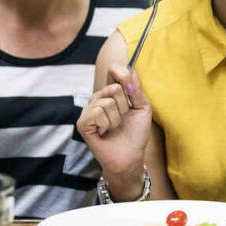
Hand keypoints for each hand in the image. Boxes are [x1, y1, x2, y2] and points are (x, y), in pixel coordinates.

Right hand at [77, 64, 151, 198]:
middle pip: (114, 87)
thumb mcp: (142, 108)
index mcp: (111, 94)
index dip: (122, 73)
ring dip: (117, 118)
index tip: (130, 84)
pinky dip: (106, 124)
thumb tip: (131, 69)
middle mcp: (98, 100)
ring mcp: (89, 111)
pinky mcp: (83, 123)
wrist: (130, 157)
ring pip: (106, 101)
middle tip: (124, 119)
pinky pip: (97, 112)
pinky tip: (105, 132)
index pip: (113, 72)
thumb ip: (136, 89)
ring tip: (115, 128)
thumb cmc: (136, 134)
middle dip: (125, 105)